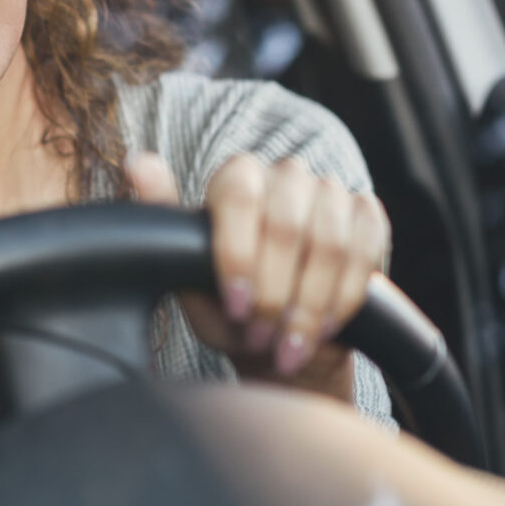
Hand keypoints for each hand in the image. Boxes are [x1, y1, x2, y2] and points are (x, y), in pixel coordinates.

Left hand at [126, 151, 389, 386]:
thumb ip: (161, 216)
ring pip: (328, 242)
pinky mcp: (367, 215)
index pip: (238, 197)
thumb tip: (137, 161)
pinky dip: (344, 298)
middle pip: (285, 224)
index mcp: (237, 177)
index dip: (239, 256)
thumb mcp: (186, 273)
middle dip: (274, 294)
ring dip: (310, 305)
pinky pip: (365, 251)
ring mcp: (330, 191)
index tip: (235, 309)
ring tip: (289, 344)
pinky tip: (325, 327)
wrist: (282, 339)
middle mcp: (284, 174)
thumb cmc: (228, 306)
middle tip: (260, 336)